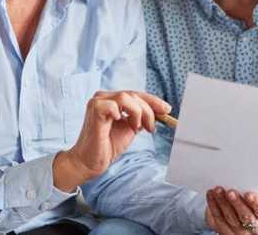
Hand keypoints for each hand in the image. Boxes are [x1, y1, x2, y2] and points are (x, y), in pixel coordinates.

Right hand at [54, 90, 170, 190]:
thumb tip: (160, 111)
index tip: (167, 110)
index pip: (135, 94)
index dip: (152, 101)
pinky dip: (125, 114)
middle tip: (152, 127)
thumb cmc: (108, 145)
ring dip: (138, 113)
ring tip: (137, 128)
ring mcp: (97, 102)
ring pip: (126, 97)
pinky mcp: (94, 111)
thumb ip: (141, 117)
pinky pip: (114, 105)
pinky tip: (127, 124)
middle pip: (133, 94)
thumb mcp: (130, 128)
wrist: (90, 162)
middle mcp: (103, 97)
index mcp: (110, 99)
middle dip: (148, 110)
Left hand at [205, 187, 257, 233]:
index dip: (257, 204)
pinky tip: (211, 194)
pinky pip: (218, 221)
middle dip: (237, 203)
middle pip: (246, 217)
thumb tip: (242, 178)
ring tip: (218, 190)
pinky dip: (213, 206)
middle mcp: (254, 228)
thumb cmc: (251, 203)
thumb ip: (253, 193)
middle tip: (230, 192)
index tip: (249, 194)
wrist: (239, 215)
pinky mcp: (225, 232)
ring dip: (222, 203)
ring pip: (230, 219)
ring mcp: (238, 233)